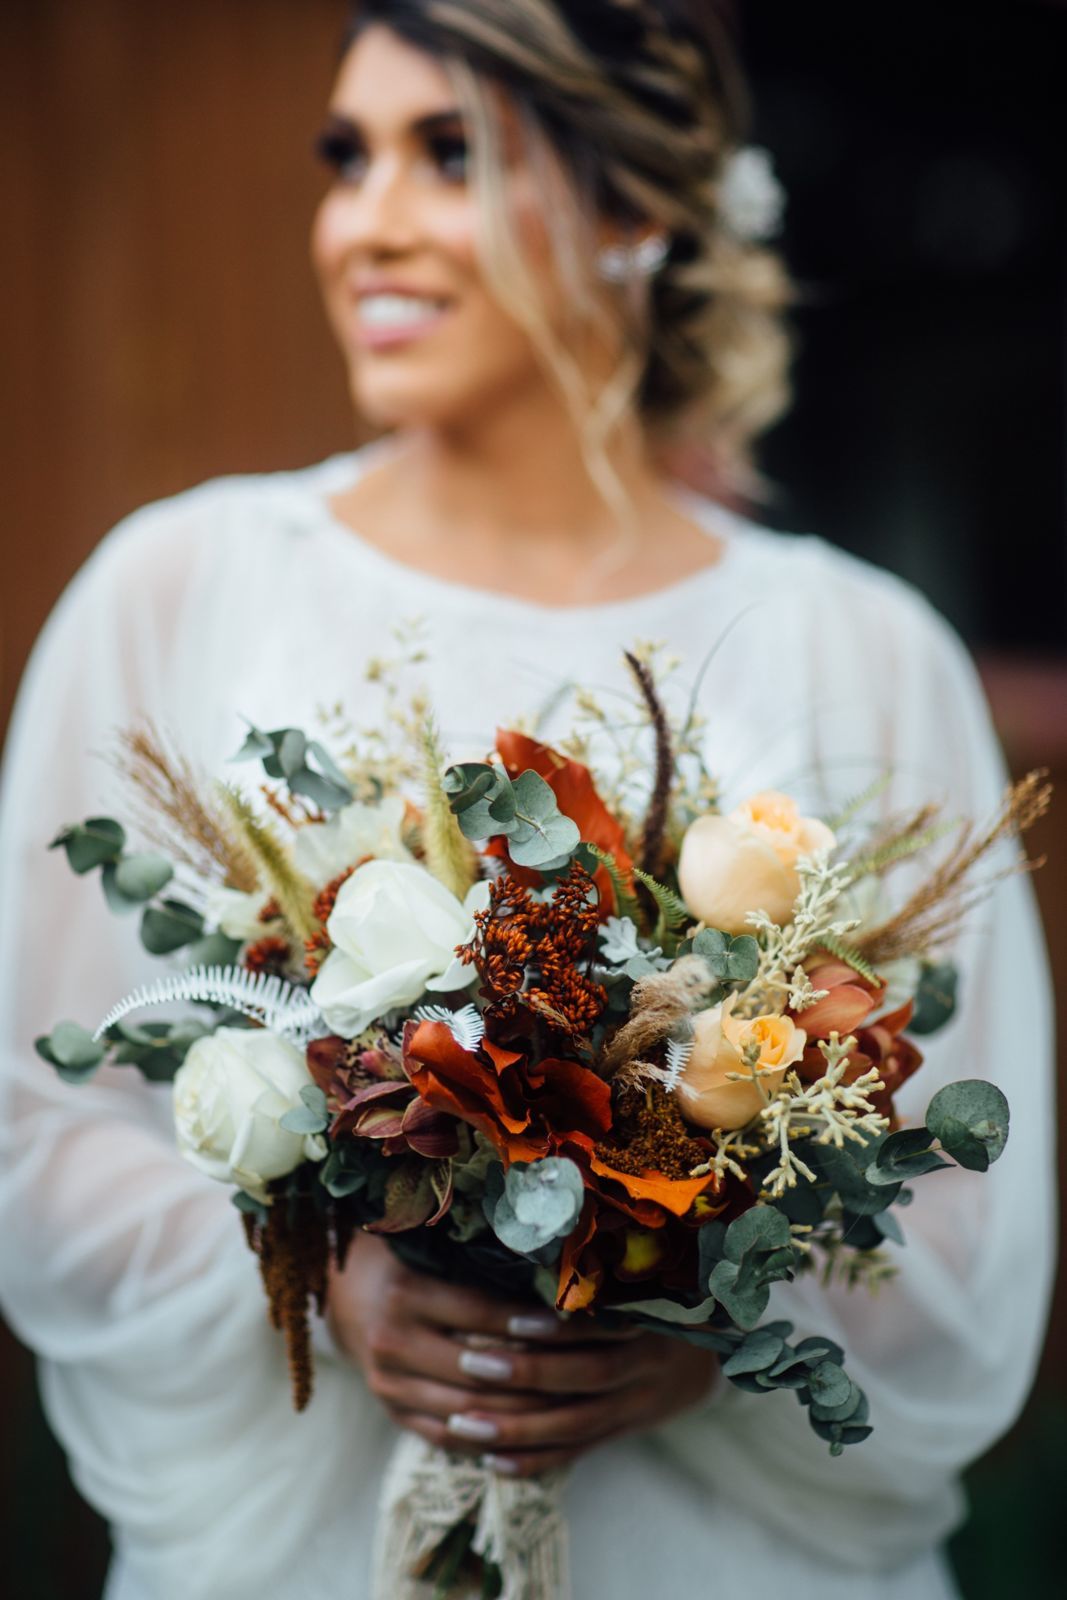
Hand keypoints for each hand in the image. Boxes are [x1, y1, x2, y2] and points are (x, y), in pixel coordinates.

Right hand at [327, 1232, 718, 1476]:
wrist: (352, 1297)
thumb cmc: (411, 1261)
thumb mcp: (434, 1249)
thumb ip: (477, 1255)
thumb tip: (549, 1255)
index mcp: (404, 1294)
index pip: (476, 1314)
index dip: (525, 1321)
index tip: (570, 1321)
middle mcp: (391, 1342)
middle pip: (475, 1372)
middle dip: (533, 1376)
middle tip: (583, 1374)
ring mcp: (389, 1385)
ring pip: (466, 1412)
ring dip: (521, 1414)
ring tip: (568, 1406)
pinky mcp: (394, 1414)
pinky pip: (450, 1438)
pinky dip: (493, 1439)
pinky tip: (533, 1433)